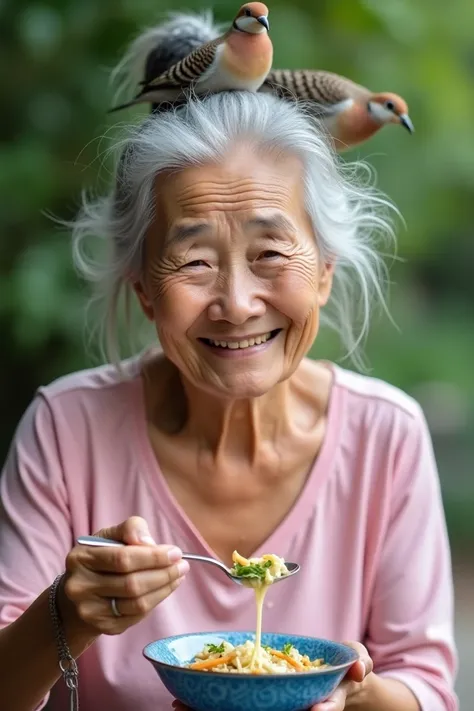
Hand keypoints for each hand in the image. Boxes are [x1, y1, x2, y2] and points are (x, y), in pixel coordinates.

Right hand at [59, 516, 188, 635]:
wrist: (78, 596)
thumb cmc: (100, 559)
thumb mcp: (109, 536)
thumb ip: (130, 529)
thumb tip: (150, 543)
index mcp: (80, 559)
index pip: (122, 559)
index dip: (153, 557)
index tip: (175, 552)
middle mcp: (80, 587)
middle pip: (132, 584)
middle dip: (163, 574)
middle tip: (183, 565)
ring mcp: (90, 611)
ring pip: (137, 603)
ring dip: (164, 588)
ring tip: (178, 576)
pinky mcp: (104, 627)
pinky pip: (137, 616)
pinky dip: (156, 601)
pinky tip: (165, 589)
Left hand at [171, 641, 372, 710]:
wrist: (336, 674)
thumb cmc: (345, 667)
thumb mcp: (355, 662)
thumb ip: (358, 663)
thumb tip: (360, 667)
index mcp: (314, 704)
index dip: (298, 710)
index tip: (291, 710)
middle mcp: (290, 708)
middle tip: (205, 710)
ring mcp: (271, 704)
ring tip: (181, 705)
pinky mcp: (256, 697)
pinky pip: (231, 701)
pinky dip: (208, 701)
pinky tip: (183, 696)